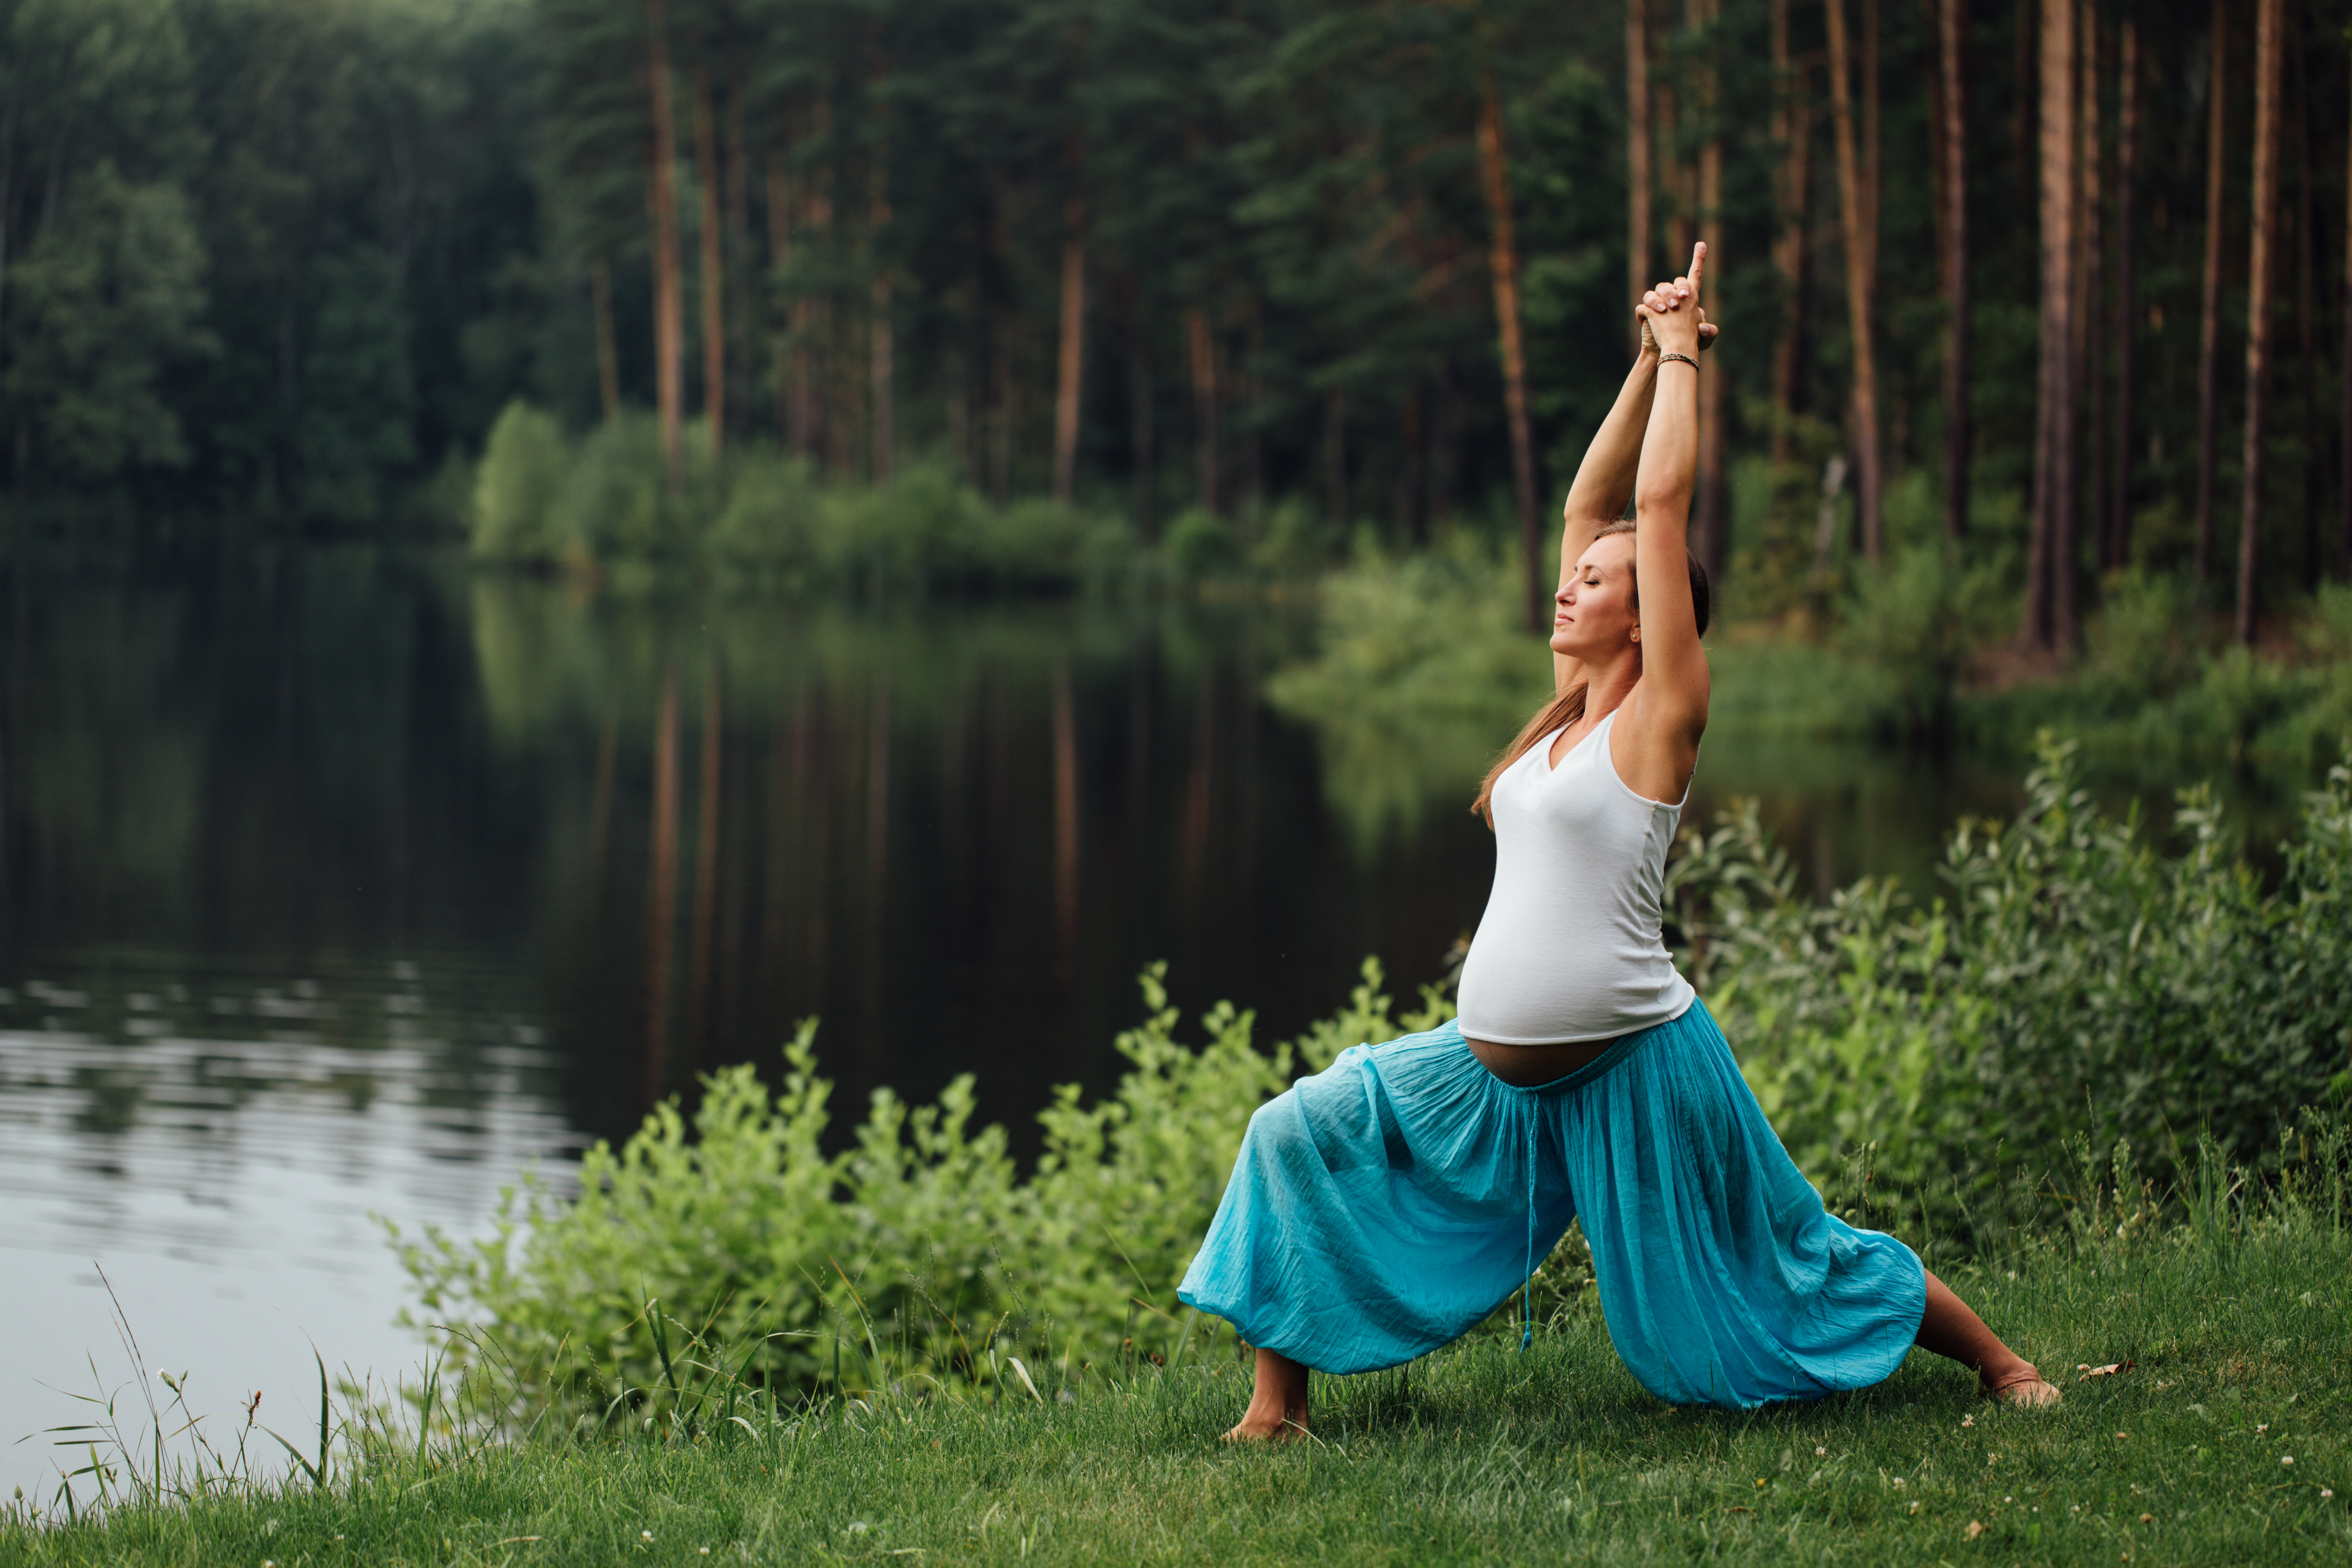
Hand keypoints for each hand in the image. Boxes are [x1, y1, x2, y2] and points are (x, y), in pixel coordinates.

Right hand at [1637, 241, 1710, 358]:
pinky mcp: (1647, 313)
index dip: (1698, 259)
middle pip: (1674, 282)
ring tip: (1667, 310)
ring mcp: (1659, 304)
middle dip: (1677, 287)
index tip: (1701, 244)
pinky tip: (1654, 316)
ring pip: (1657, 290)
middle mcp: (1674, 297)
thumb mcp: (1704, 340)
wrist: (1671, 353)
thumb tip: (1702, 326)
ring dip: (1663, 297)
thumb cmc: (1689, 345)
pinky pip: (1644, 304)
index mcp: (1690, 298)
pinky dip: (1649, 308)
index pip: (1695, 275)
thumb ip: (1710, 333)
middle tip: (1680, 300)